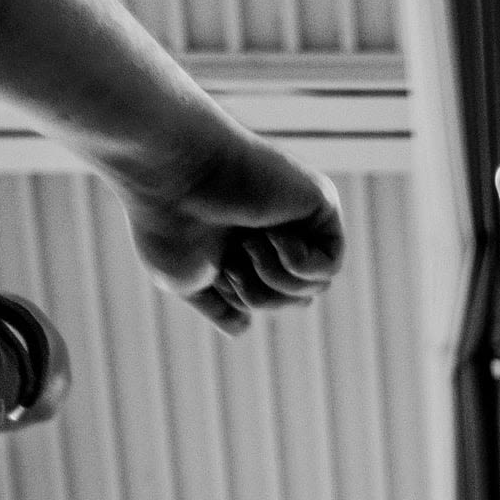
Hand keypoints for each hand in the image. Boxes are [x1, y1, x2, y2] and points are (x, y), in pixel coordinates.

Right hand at [119, 123, 344, 331]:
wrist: (174, 172)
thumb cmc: (169, 221)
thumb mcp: (185, 280)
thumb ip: (217, 306)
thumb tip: (244, 327)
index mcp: (245, 247)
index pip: (264, 301)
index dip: (237, 299)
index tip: (212, 269)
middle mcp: (274, 231)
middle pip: (294, 301)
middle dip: (258, 295)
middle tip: (230, 260)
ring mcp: (299, 218)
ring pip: (313, 290)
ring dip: (273, 280)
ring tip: (247, 243)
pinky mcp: (321, 204)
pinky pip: (330, 266)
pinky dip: (297, 263)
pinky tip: (272, 234)